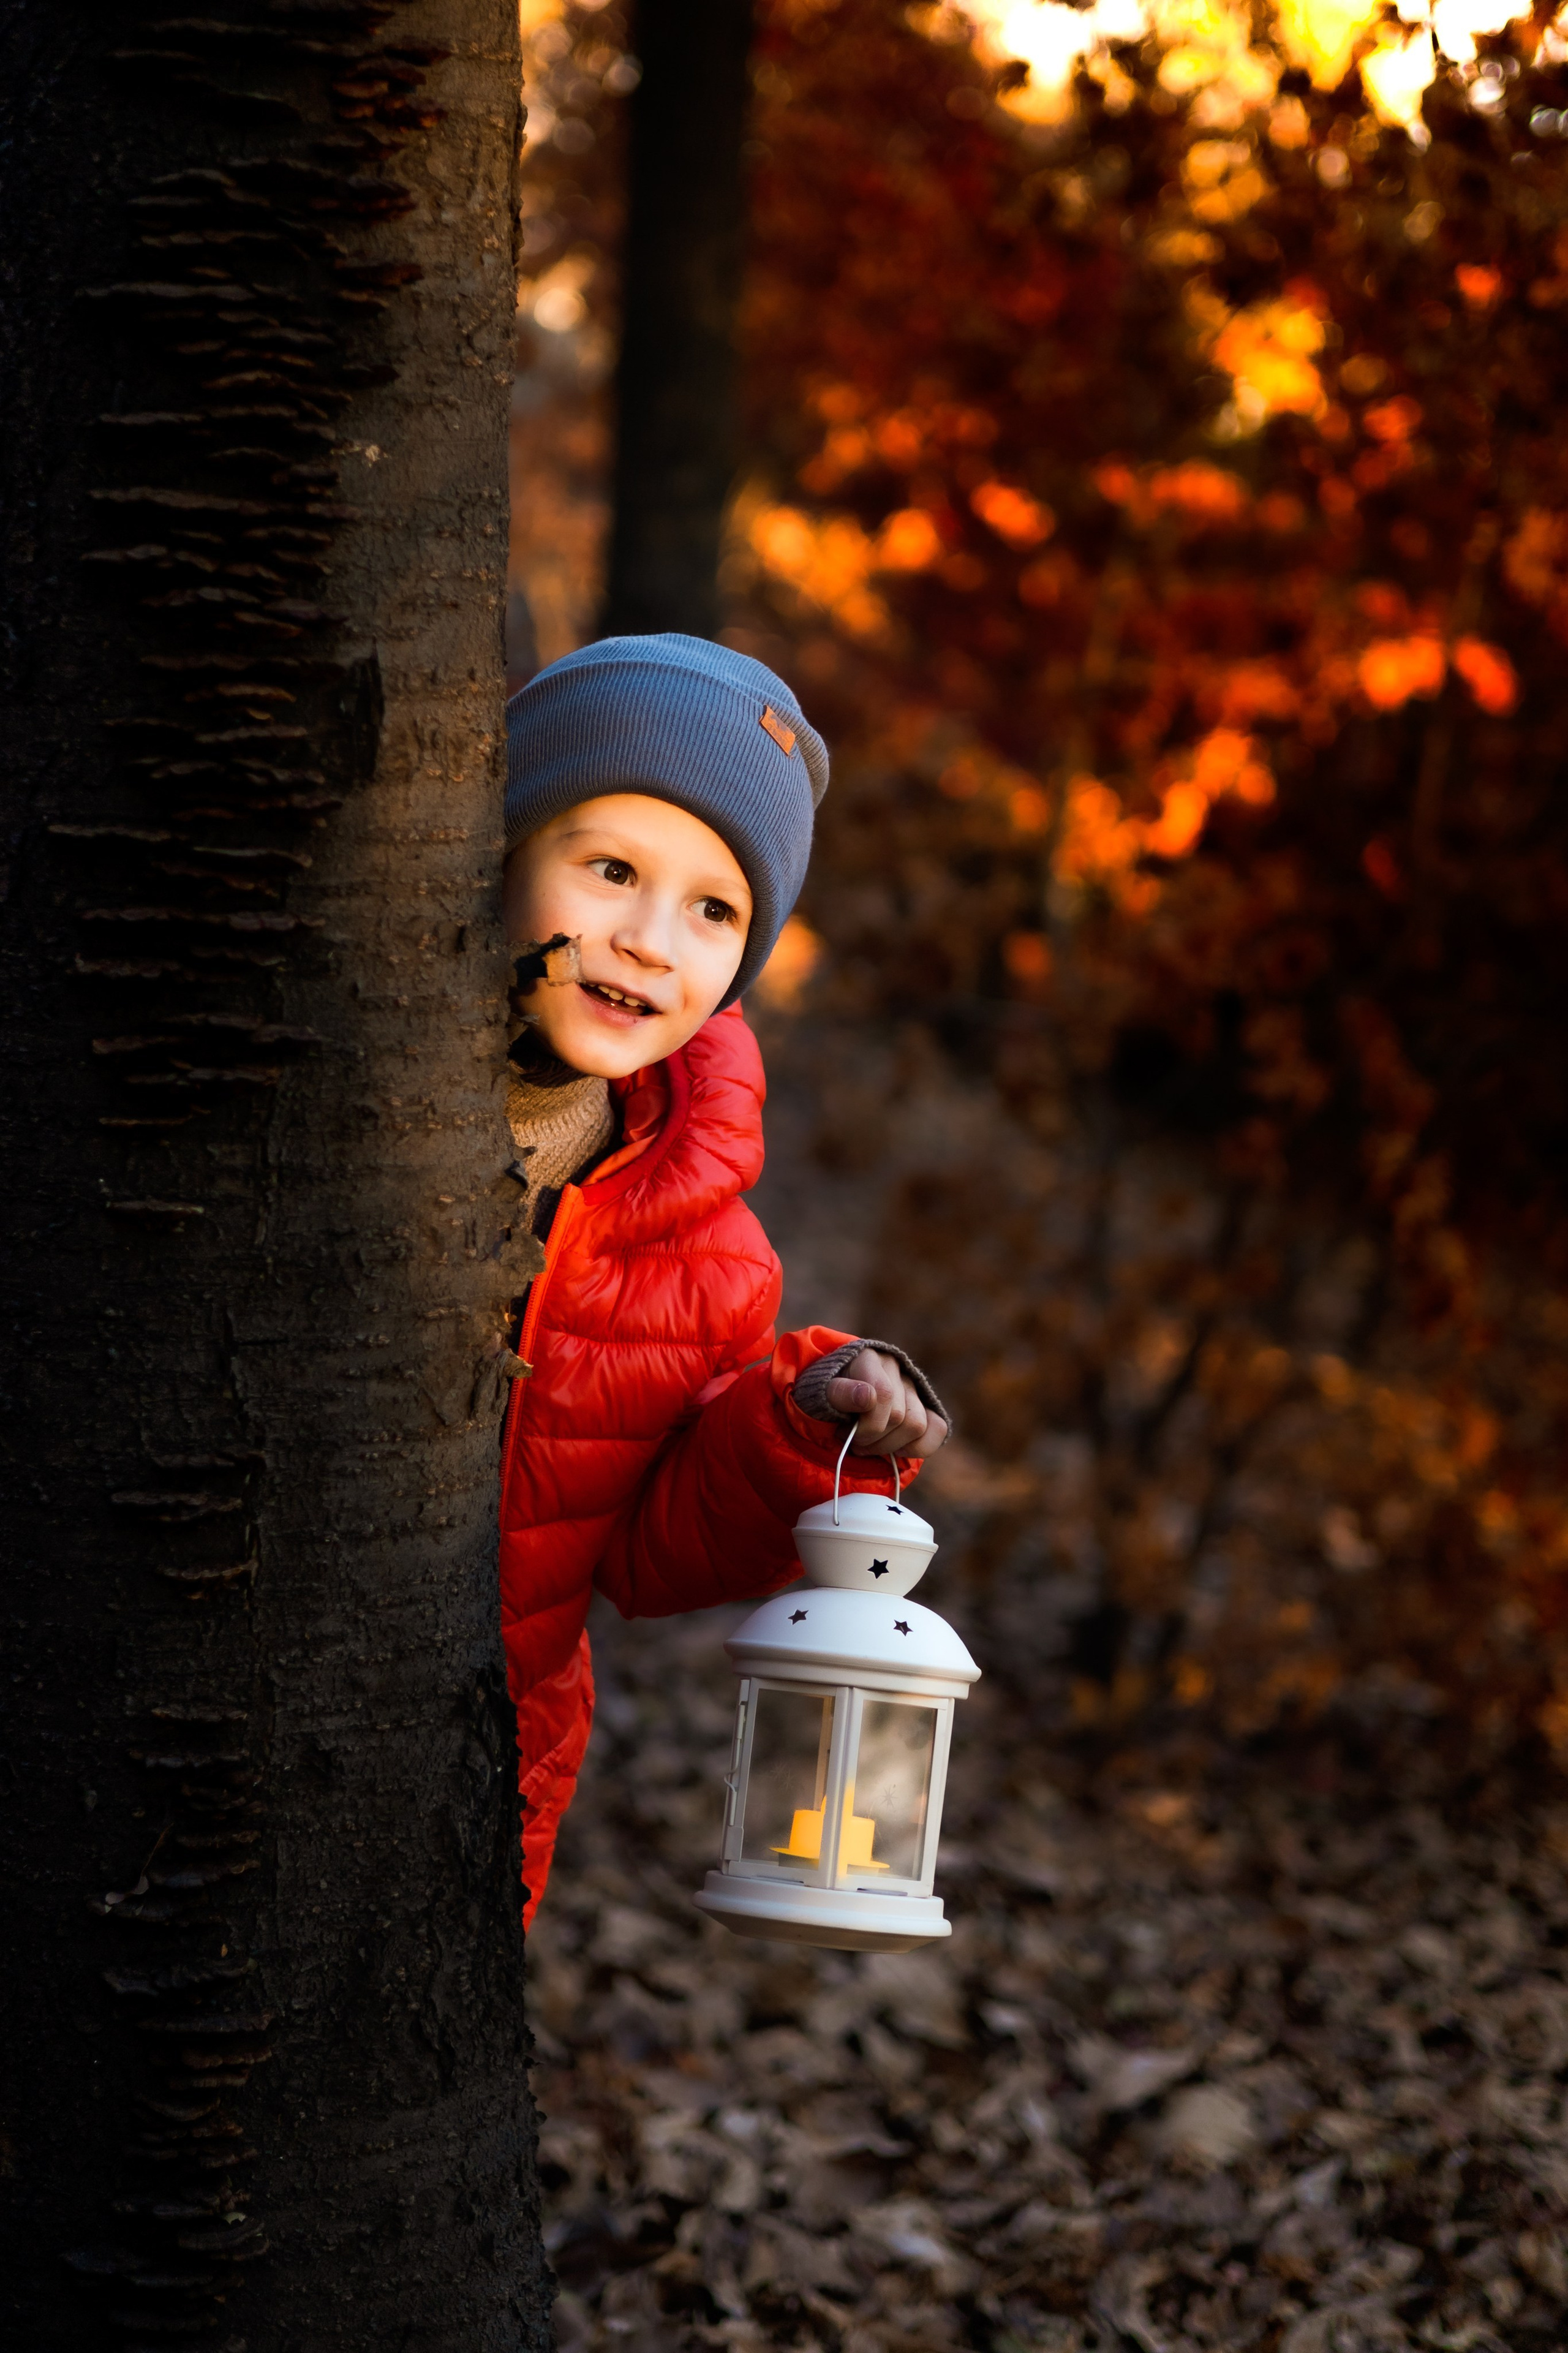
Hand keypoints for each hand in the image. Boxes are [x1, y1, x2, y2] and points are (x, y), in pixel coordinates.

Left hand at [824, 1348, 947, 1459]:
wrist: (833, 1396)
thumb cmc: (826, 1396)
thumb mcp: (820, 1392)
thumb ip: (839, 1393)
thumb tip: (867, 1398)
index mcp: (869, 1358)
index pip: (883, 1395)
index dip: (865, 1425)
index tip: (842, 1432)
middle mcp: (896, 1369)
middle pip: (899, 1416)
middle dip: (872, 1439)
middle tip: (853, 1441)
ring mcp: (913, 1388)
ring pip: (917, 1425)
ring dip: (890, 1446)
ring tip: (868, 1445)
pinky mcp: (927, 1406)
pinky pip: (938, 1429)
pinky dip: (917, 1447)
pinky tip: (895, 1448)